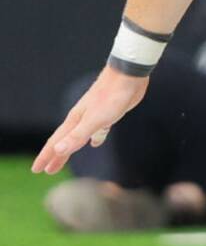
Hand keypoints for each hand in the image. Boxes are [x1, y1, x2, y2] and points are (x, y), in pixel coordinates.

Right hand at [32, 65, 149, 174]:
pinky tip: (96, 142)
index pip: (56, 143)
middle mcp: (82, 118)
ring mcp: (95, 115)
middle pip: (65, 141)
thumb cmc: (111, 97)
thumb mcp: (94, 120)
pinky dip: (95, 138)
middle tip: (47, 171)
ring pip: (79, 136)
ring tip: (65, 156)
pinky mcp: (109, 113)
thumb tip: (57, 150)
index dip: (46, 157)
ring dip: (71, 147)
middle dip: (56, 156)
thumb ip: (77, 135)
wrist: (128, 75)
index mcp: (75, 120)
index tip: (36, 170)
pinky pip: (97, 130)